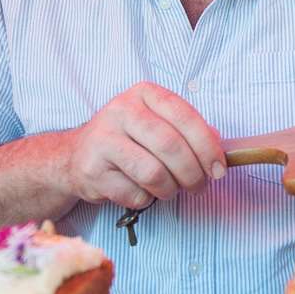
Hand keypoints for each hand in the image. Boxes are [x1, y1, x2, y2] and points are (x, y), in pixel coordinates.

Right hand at [63, 82, 226, 209]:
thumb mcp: (156, 123)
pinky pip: (134, 194)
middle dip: (192, 173)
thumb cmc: (126, 140)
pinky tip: (141, 191)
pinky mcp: (92, 170)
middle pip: (170, 146)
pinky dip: (146, 200)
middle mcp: (121, 110)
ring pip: (153, 173)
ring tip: (170, 190)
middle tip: (199, 187)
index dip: (207, 145)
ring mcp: (103, 139)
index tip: (219, 168)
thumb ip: (187, 130)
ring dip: (170, 190)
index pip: (184, 116)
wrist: (75, 156)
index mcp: (143, 94)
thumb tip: (218, 144)